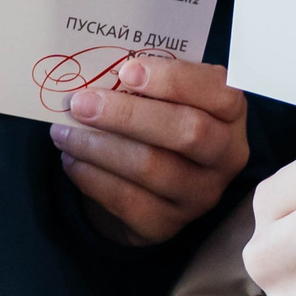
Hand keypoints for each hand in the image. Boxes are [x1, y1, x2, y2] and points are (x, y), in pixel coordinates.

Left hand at [53, 57, 249, 244]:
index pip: (220, 93)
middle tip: (81, 103)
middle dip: (127, 114)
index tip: (126, 71)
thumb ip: (147, 81)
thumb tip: (98, 71)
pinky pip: (127, 201)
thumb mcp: (167, 95)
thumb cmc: (160, 119)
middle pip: (187, 131)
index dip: (174, 80)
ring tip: (64, 131)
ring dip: (98, 146)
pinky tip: (72, 160)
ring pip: (151, 167)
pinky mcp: (168, 225)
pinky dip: (92, 178)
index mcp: (231, 113)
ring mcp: (200, 196)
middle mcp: (226, 156)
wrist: (154, 183)